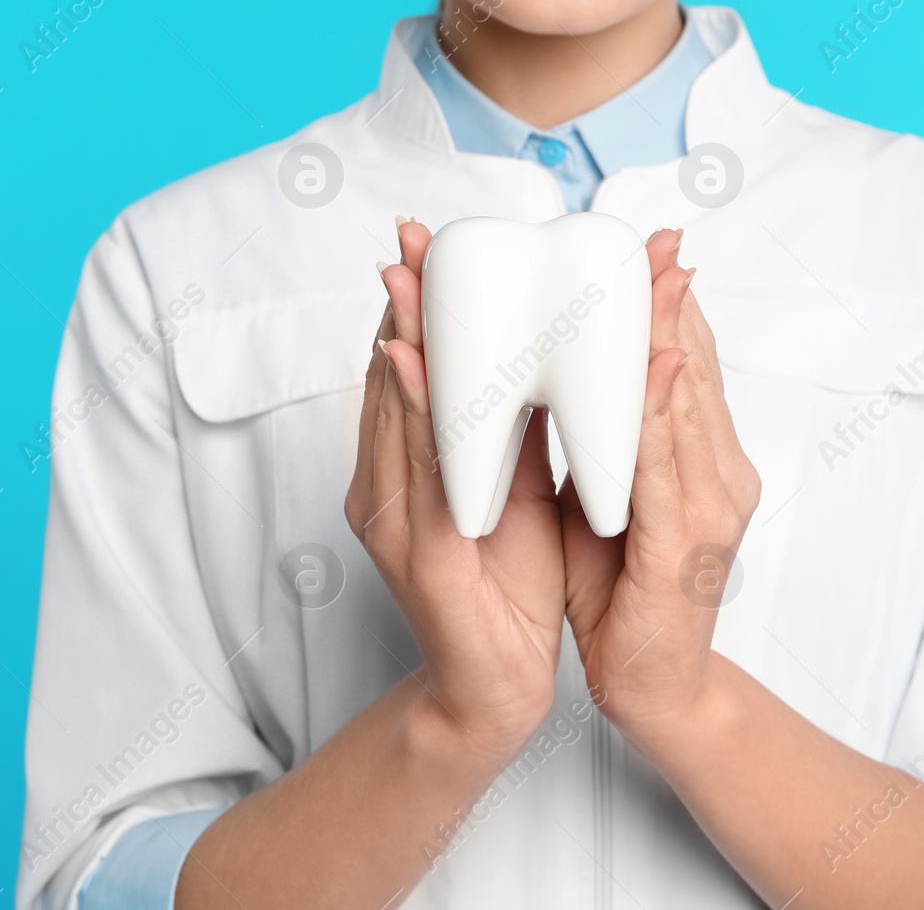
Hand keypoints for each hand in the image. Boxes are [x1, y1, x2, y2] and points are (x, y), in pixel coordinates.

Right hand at [345, 219, 567, 762]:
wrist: (499, 690)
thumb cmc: (510, 588)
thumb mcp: (516, 489)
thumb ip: (513, 426)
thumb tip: (536, 350)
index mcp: (412, 466)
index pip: (411, 369)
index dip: (419, 302)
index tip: (433, 239)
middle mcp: (386, 483)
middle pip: (390, 377)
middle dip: (403, 302)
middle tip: (412, 234)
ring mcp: (393, 517)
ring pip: (394, 413)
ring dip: (403, 338)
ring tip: (408, 276)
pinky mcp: (415, 552)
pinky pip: (416, 472)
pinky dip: (415, 413)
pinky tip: (414, 365)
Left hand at [559, 229, 761, 742]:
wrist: (652, 687)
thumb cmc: (621, 590)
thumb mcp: (605, 496)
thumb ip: (601, 436)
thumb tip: (559, 371)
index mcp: (700, 457)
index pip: (684, 360)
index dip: (666, 298)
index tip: (642, 239)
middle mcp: (720, 470)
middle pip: (694, 365)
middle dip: (669, 296)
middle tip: (652, 232)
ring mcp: (713, 504)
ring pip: (688, 401)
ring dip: (663, 332)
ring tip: (649, 272)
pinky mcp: (690, 543)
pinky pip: (667, 465)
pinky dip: (657, 411)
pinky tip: (651, 365)